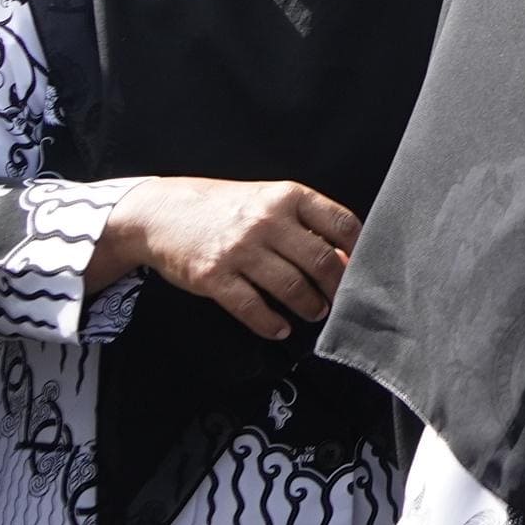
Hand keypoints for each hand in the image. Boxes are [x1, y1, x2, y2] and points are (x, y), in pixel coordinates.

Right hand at [95, 177, 360, 337]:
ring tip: (314, 313)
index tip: (362, 268)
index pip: (340, 223)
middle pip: (320, 260)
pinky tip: (279, 328)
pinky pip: (252, 307)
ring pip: (291, 287)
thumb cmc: (225, 207)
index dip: (357, 250)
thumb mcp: (268, 199)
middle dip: (336, 287)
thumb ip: (304, 222)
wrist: (162, 212)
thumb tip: (343, 256)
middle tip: (339, 300)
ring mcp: (239, 249)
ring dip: (309, 307)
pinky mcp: (214, 276)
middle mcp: (267, 220)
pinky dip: (270, 323)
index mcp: (287, 196)